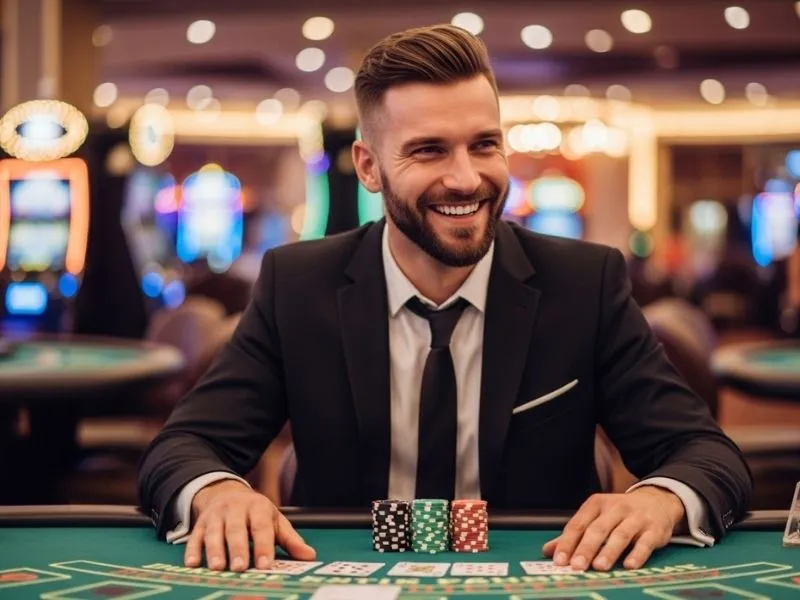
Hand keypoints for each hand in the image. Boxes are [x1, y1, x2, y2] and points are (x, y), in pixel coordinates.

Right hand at [185, 479, 315, 571]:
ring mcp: (216, 515)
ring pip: (214, 532)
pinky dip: (192, 550)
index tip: (265, 564)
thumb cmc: (255, 513)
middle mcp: (235, 509)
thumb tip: (309, 556)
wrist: (226, 493)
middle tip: (239, 567)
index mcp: (257, 507)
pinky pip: (195, 537)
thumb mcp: (274, 521)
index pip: (261, 527)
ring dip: (214, 550)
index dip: (263, 546)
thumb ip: (290, 540)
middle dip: (237, 548)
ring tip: (218, 567)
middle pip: (236, 529)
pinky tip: (192, 563)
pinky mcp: (200, 524)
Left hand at [542, 487, 684, 571]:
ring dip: (609, 551)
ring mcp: (635, 518)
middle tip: (576, 566)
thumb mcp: (596, 517)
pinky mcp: (653, 529)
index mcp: (596, 504)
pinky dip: (637, 554)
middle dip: (586, 548)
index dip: (567, 542)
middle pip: (597, 529)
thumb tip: (549, 550)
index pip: (578, 524)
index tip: (559, 560)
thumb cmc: (620, 513)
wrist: (656, 501)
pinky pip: (645, 542)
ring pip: (620, 535)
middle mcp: (615, 508)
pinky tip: (629, 565)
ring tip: (599, 567)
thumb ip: (574, 534)